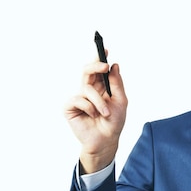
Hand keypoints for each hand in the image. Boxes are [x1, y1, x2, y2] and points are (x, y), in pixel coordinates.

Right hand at [64, 58, 127, 172]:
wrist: (106, 141)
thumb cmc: (114, 122)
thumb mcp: (120, 101)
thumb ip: (117, 83)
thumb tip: (114, 65)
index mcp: (101, 87)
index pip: (98, 69)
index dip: (100, 58)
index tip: (105, 49)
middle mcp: (88, 90)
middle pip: (87, 70)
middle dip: (95, 65)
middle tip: (104, 65)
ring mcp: (78, 98)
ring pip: (87, 88)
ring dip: (99, 101)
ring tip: (105, 113)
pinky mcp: (70, 107)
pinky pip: (78, 100)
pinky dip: (89, 108)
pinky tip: (92, 116)